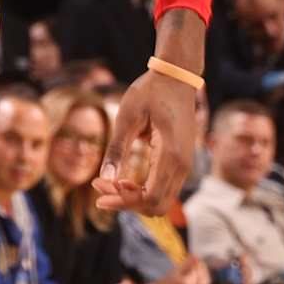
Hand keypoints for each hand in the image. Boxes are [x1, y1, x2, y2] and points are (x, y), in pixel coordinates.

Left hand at [95, 67, 197, 215]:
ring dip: (134, 198)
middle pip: (156, 206)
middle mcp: (182, 165)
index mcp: (171, 154)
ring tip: (107, 183)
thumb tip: (104, 179)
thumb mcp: (127, 117)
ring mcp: (185, 165)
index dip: (123, 201)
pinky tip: (123, 180)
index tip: (98, 189)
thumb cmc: (150, 92)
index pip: (150, 197)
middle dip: (126, 202)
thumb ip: (116, 149)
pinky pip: (163, 189)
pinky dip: (143, 191)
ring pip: (161, 201)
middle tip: (99, 186)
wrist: (176, 77)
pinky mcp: (181, 163)